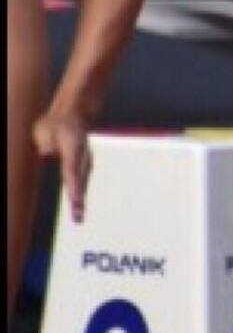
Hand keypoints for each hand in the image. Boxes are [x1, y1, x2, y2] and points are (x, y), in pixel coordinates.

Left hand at [33, 107, 92, 223]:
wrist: (74, 114)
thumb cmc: (57, 124)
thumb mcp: (46, 129)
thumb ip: (47, 142)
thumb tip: (47, 154)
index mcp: (74, 147)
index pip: (71, 169)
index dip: (73, 184)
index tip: (74, 199)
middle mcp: (82, 157)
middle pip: (80, 180)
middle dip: (78, 199)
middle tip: (78, 218)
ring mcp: (84, 161)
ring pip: (83, 182)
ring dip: (80, 200)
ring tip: (78, 217)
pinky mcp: (82, 166)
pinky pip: (81, 181)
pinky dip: (80, 194)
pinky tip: (78, 207)